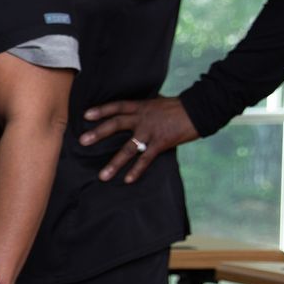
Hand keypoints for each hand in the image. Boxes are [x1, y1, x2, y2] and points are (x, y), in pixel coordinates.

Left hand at [79, 95, 198, 183]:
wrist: (201, 110)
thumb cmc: (177, 107)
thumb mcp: (156, 103)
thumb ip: (141, 108)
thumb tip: (129, 111)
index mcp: (141, 106)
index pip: (118, 106)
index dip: (102, 110)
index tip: (85, 115)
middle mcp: (143, 118)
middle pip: (116, 124)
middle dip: (98, 133)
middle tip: (82, 141)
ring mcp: (151, 131)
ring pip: (129, 148)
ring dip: (115, 163)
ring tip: (102, 176)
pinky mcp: (162, 143)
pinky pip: (146, 159)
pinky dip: (137, 170)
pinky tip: (127, 180)